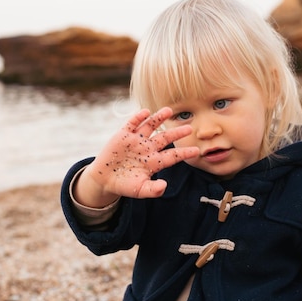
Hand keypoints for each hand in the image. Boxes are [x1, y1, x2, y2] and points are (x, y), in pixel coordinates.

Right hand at [77, 107, 198, 205]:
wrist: (104, 179)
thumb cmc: (125, 185)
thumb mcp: (140, 190)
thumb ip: (153, 190)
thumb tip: (164, 186)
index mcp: (154, 161)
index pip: (173, 156)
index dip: (184, 153)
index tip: (197, 151)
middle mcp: (148, 148)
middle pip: (165, 138)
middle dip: (177, 133)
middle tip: (189, 128)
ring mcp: (136, 140)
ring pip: (150, 126)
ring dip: (159, 118)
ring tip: (168, 111)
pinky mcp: (123, 135)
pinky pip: (132, 124)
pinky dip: (138, 117)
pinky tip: (145, 112)